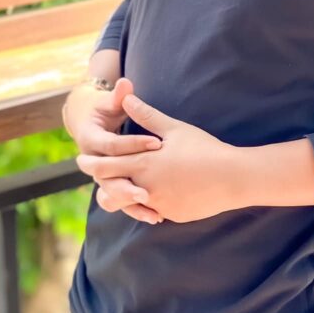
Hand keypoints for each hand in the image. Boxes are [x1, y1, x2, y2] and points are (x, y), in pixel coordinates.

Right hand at [63, 76, 163, 221]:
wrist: (87, 121)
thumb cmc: (103, 108)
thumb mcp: (109, 102)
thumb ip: (119, 96)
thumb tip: (125, 82)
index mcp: (90, 139)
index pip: (112, 145)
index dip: (134, 144)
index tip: (158, 142)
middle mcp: (92, 160)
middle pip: (108, 177)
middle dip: (129, 184)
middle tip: (149, 190)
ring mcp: (100, 175)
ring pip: (113, 195)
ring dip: (132, 203)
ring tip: (154, 211)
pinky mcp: (111, 185)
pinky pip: (122, 201)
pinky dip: (137, 209)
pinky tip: (157, 217)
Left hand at [76, 94, 241, 223]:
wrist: (232, 178)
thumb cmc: (205, 149)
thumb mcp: (175, 129)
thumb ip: (148, 116)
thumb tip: (128, 97)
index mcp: (144, 164)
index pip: (107, 166)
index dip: (92, 163)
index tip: (81, 159)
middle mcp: (146, 187)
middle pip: (111, 188)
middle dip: (100, 180)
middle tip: (93, 175)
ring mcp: (159, 205)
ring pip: (129, 204)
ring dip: (121, 196)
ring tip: (115, 189)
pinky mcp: (172, 214)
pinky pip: (152, 211)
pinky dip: (146, 204)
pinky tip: (147, 197)